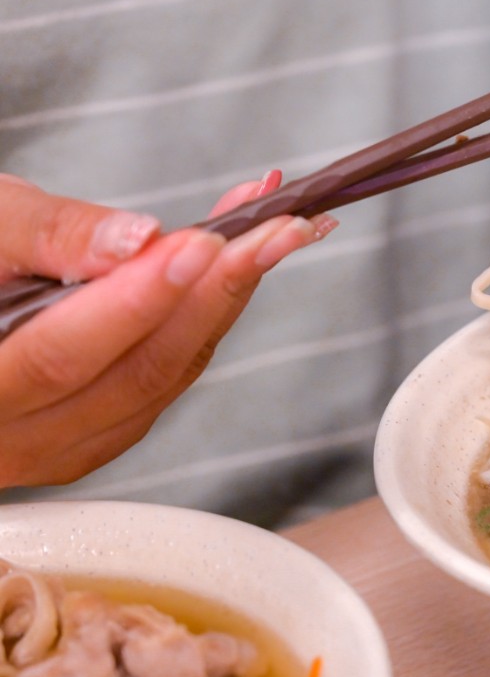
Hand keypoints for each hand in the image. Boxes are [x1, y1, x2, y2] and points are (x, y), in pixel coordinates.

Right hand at [0, 173, 335, 486]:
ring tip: (275, 230)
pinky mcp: (99, 432)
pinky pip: (167, 380)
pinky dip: (207, 317)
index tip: (202, 244)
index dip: (136, 302)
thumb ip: (50, 235)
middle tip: (276, 229)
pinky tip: (240, 263)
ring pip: (163, 381)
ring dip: (227, 300)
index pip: (57, 357)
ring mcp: (60, 447)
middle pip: (132, 376)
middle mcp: (12, 441)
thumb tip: (137, 241)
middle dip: (214, 293)